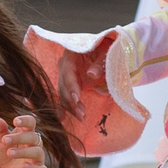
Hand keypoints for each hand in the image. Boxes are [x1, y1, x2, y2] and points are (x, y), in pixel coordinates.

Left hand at [0, 113, 47, 167]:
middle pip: (33, 136)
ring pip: (37, 152)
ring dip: (23, 152)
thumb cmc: (5, 153)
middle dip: (19, 137)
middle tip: (5, 141)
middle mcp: (35, 143)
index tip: (15, 121)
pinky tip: (24, 166)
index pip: (31, 122)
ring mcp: (39, 158)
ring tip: (9, 153)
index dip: (25, 121)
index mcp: (27, 132)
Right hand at [23, 27, 144, 155]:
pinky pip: (65, 96)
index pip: (68, 73)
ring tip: (81, 117)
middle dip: (71, 102)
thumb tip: (91, 74)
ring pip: (63, 93)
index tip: (77, 99)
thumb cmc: (105, 49)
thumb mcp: (105, 53)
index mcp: (70, 56)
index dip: (71, 86)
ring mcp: (66, 76)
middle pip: (63, 86)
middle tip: (81, 115)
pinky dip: (65, 107)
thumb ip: (99, 63)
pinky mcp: (70, 84)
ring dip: (70, 107)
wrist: (104, 49)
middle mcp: (64, 66)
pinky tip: (62, 118)